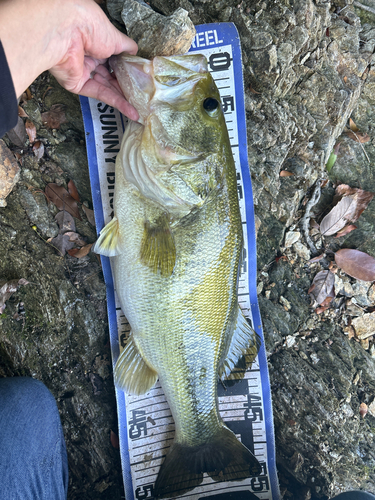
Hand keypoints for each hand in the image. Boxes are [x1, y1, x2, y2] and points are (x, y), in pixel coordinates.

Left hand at [0, 0, 138, 120]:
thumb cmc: (91, 26)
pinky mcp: (78, 85)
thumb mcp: (116, 36)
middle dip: (127, 86)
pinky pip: (100, 94)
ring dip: (124, 98)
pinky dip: (117, 103)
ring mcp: (83, 71)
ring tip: (141, 107)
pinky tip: (132, 111)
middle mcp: (90, 57)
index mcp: (97, 42)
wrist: (67, 31)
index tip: (141, 79)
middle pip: (111, 76)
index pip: (115, 60)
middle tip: (143, 96)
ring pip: (108, 87)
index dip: (127, 70)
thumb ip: (127, 47)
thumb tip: (136, 53)